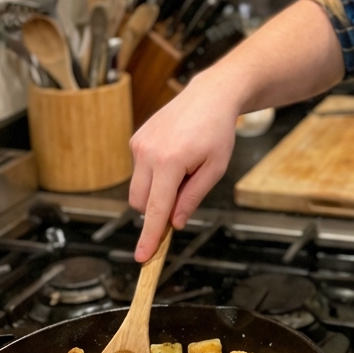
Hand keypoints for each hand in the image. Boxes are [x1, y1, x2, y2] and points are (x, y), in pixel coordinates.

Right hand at [129, 71, 239, 260]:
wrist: (210, 95)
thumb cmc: (217, 130)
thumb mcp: (214, 168)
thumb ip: (192, 198)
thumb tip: (175, 223)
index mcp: (169, 162)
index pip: (156, 210)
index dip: (150, 237)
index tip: (143, 257)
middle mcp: (147, 152)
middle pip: (141, 203)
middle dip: (157, 210)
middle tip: (185, 194)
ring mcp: (138, 144)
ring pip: (138, 189)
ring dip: (156, 191)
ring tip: (183, 171)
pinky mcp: (136, 139)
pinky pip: (139, 171)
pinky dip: (153, 175)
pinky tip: (174, 157)